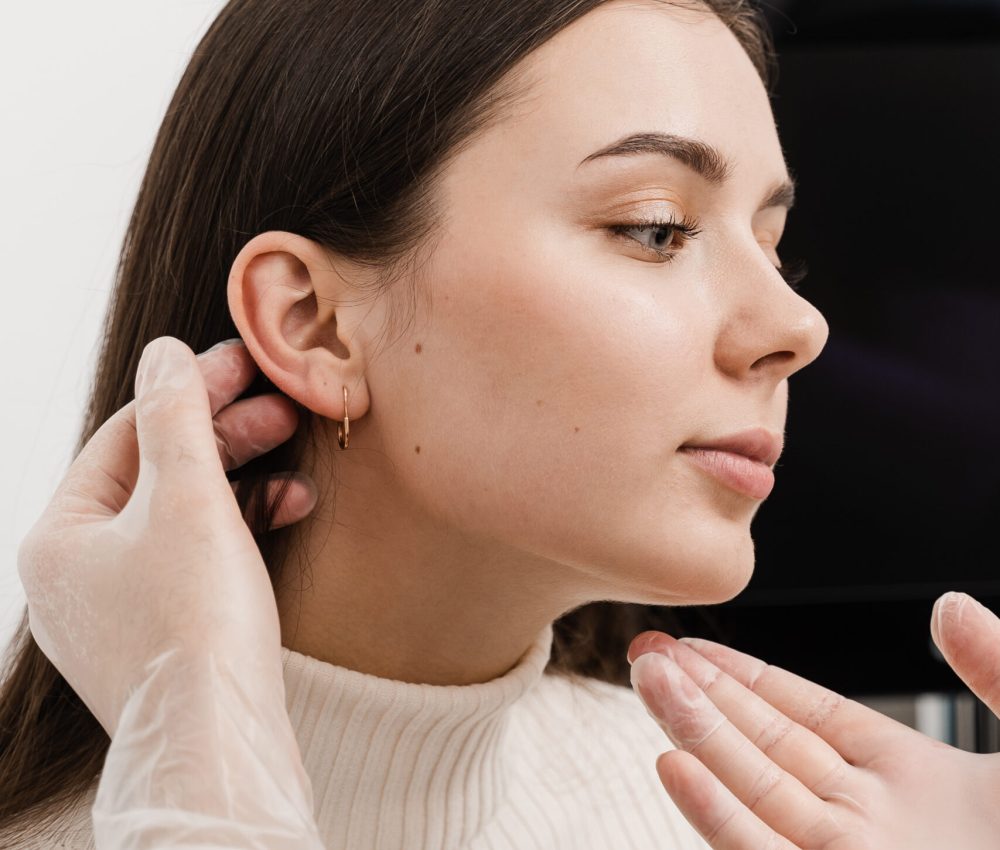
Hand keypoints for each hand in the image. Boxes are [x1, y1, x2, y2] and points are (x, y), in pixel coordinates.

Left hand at [16, 336, 316, 738]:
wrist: (219, 741)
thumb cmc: (196, 622)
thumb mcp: (189, 499)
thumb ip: (177, 417)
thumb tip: (163, 352)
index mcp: (59, 535)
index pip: (128, 434)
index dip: (194, 392)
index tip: (250, 365)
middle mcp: (75, 571)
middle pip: (156, 473)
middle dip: (224, 437)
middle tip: (281, 409)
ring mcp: (115, 606)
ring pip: (180, 515)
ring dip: (241, 481)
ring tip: (296, 465)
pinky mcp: (159, 631)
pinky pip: (194, 557)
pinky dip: (239, 530)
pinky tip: (289, 513)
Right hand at [627, 592, 999, 848]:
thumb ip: (998, 670)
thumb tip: (946, 602)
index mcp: (916, 780)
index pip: (806, 715)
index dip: (747, 677)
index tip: (695, 646)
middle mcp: (872, 822)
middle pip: (765, 746)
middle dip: (703, 697)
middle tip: (646, 653)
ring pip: (754, 792)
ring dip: (695, 737)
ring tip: (647, 681)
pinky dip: (717, 814)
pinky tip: (674, 766)